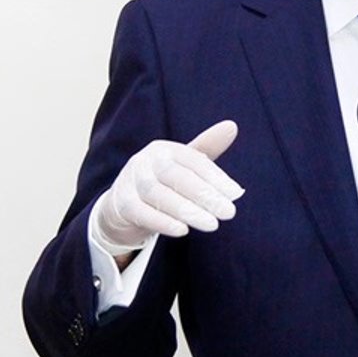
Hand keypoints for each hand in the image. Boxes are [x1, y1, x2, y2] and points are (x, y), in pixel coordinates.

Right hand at [91, 120, 243, 253]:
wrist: (121, 204)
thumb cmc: (162, 181)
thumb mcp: (183, 164)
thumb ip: (207, 147)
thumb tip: (232, 126)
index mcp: (165, 149)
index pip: (193, 160)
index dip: (216, 177)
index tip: (236, 194)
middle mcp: (146, 160)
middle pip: (177, 176)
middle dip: (205, 195)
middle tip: (229, 212)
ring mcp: (130, 180)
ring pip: (159, 194)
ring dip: (187, 210)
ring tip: (211, 224)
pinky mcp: (121, 203)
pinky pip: (142, 212)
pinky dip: (162, 221)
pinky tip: (183, 231)